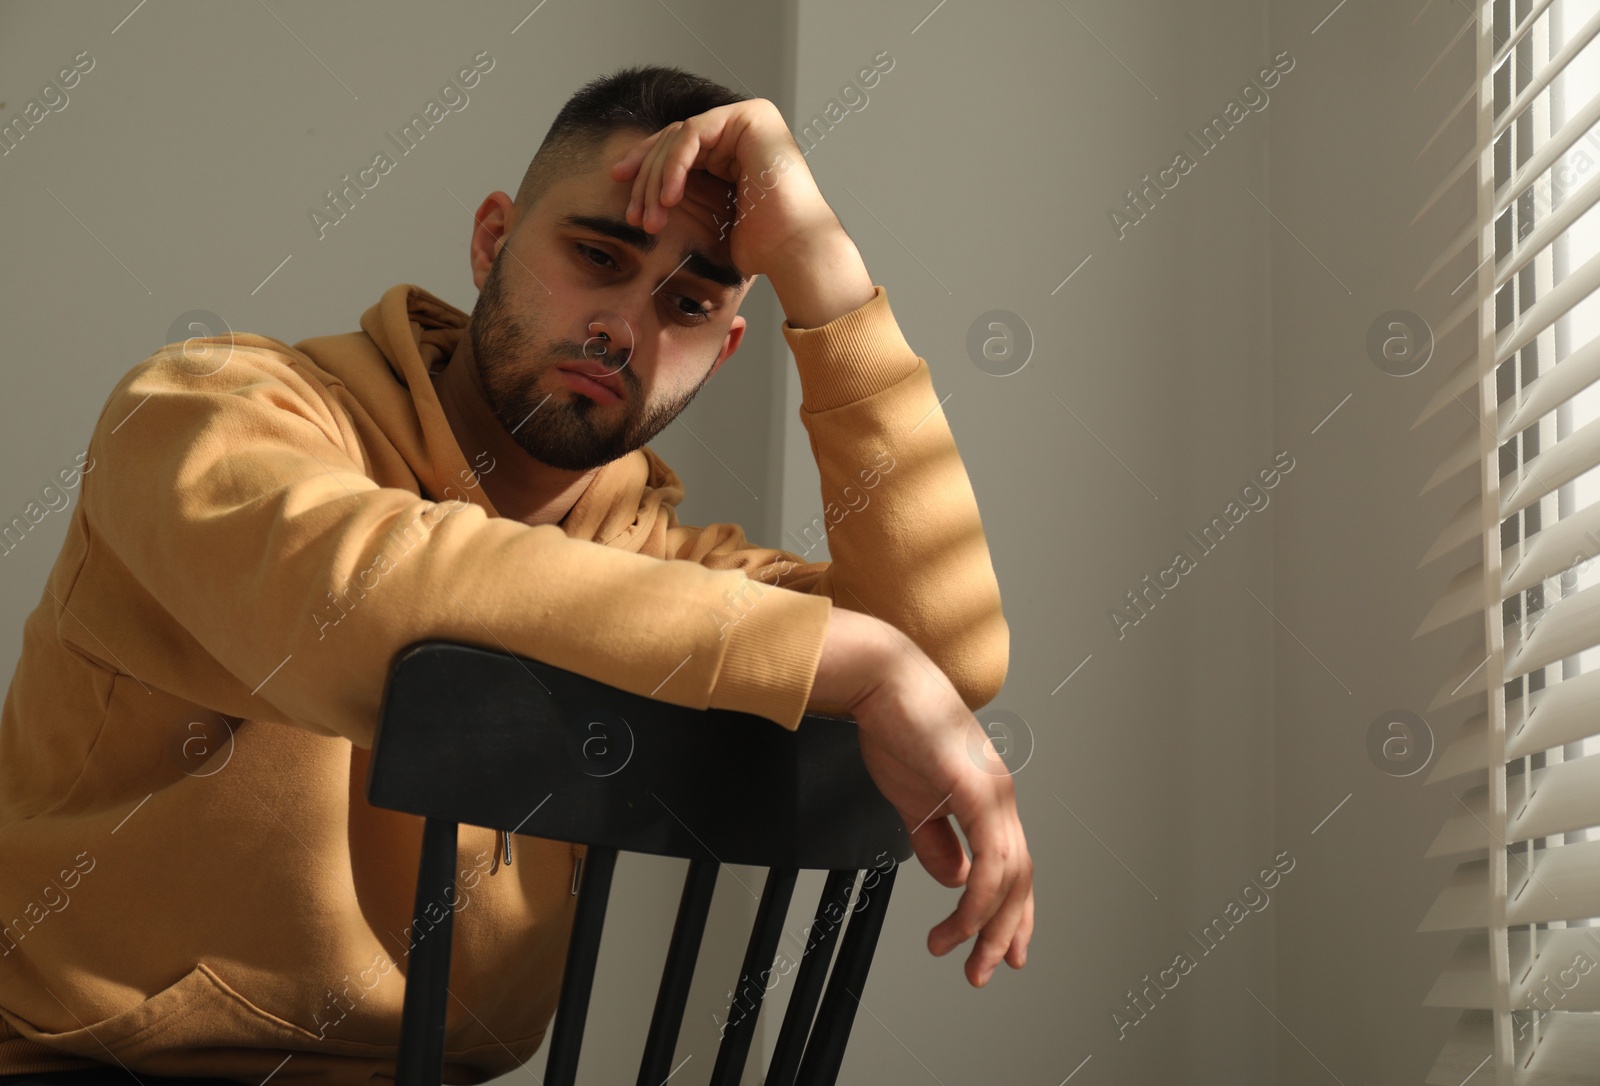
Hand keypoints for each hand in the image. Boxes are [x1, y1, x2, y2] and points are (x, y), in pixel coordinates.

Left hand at [608, 98, 838, 280]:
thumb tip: (642, 185)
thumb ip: (686, 188)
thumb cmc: (761, 246)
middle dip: (646, 178)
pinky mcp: (751, 117)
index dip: (646, 169)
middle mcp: (744, 127)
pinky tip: (669, 198)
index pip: (678, 146)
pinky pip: (692, 134)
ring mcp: (750, 118)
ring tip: (651, 218)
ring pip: (678, 136)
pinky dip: (675, 166)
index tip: (623, 196)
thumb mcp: (710, 214)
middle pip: (674, 139)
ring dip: (657, 179)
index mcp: (736, 146)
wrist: (792, 253)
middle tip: (634, 215)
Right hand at [810, 608, 1034, 987]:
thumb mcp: (911, 798)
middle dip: (1003, 934)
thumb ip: (934, 839)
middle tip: (982, 972)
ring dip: (987, 925)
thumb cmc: (894, 725)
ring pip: (1009, 877)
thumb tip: (952, 879)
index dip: (1011, 914)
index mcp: (987, 798)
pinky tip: (960, 919)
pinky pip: (990, 857)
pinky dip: (977, 896)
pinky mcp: (977, 788)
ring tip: (957, 953)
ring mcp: (993, 792)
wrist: (880, 680)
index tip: (1005, 953)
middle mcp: (1000, 797)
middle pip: (1018, 880)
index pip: (1012, 867)